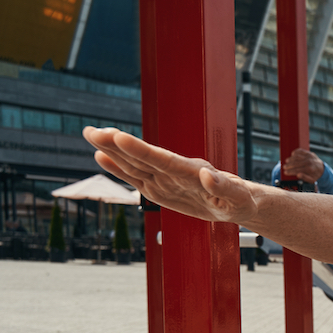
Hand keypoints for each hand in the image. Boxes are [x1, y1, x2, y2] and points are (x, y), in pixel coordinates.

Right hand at [83, 127, 258, 225]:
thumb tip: (207, 175)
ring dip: (113, 151)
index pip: (163, 160)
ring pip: (135, 164)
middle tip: (91, 131)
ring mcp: (165, 179)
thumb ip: (223, 186)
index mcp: (192, 172)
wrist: (237, 201)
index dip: (140, 149)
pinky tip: (102, 157)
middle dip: (117, 145)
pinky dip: (119, 169)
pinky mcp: (160, 189)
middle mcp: (174, 172)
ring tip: (91, 134)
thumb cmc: (241, 198)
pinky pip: (137, 178)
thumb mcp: (238, 197)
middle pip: (142, 157)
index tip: (119, 136)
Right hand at [282, 148, 324, 183]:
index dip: (290, 171)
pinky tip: (292, 155)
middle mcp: (310, 162)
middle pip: (296, 163)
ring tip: (286, 161)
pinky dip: (295, 152)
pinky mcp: (309, 152)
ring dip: (291, 159)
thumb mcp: (312, 180)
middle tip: (284, 167)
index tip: (285, 172)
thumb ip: (305, 178)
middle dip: (289, 165)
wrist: (322, 169)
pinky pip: (300, 151)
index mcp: (310, 169)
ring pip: (297, 156)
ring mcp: (309, 156)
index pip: (298, 170)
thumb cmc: (315, 175)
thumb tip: (298, 175)